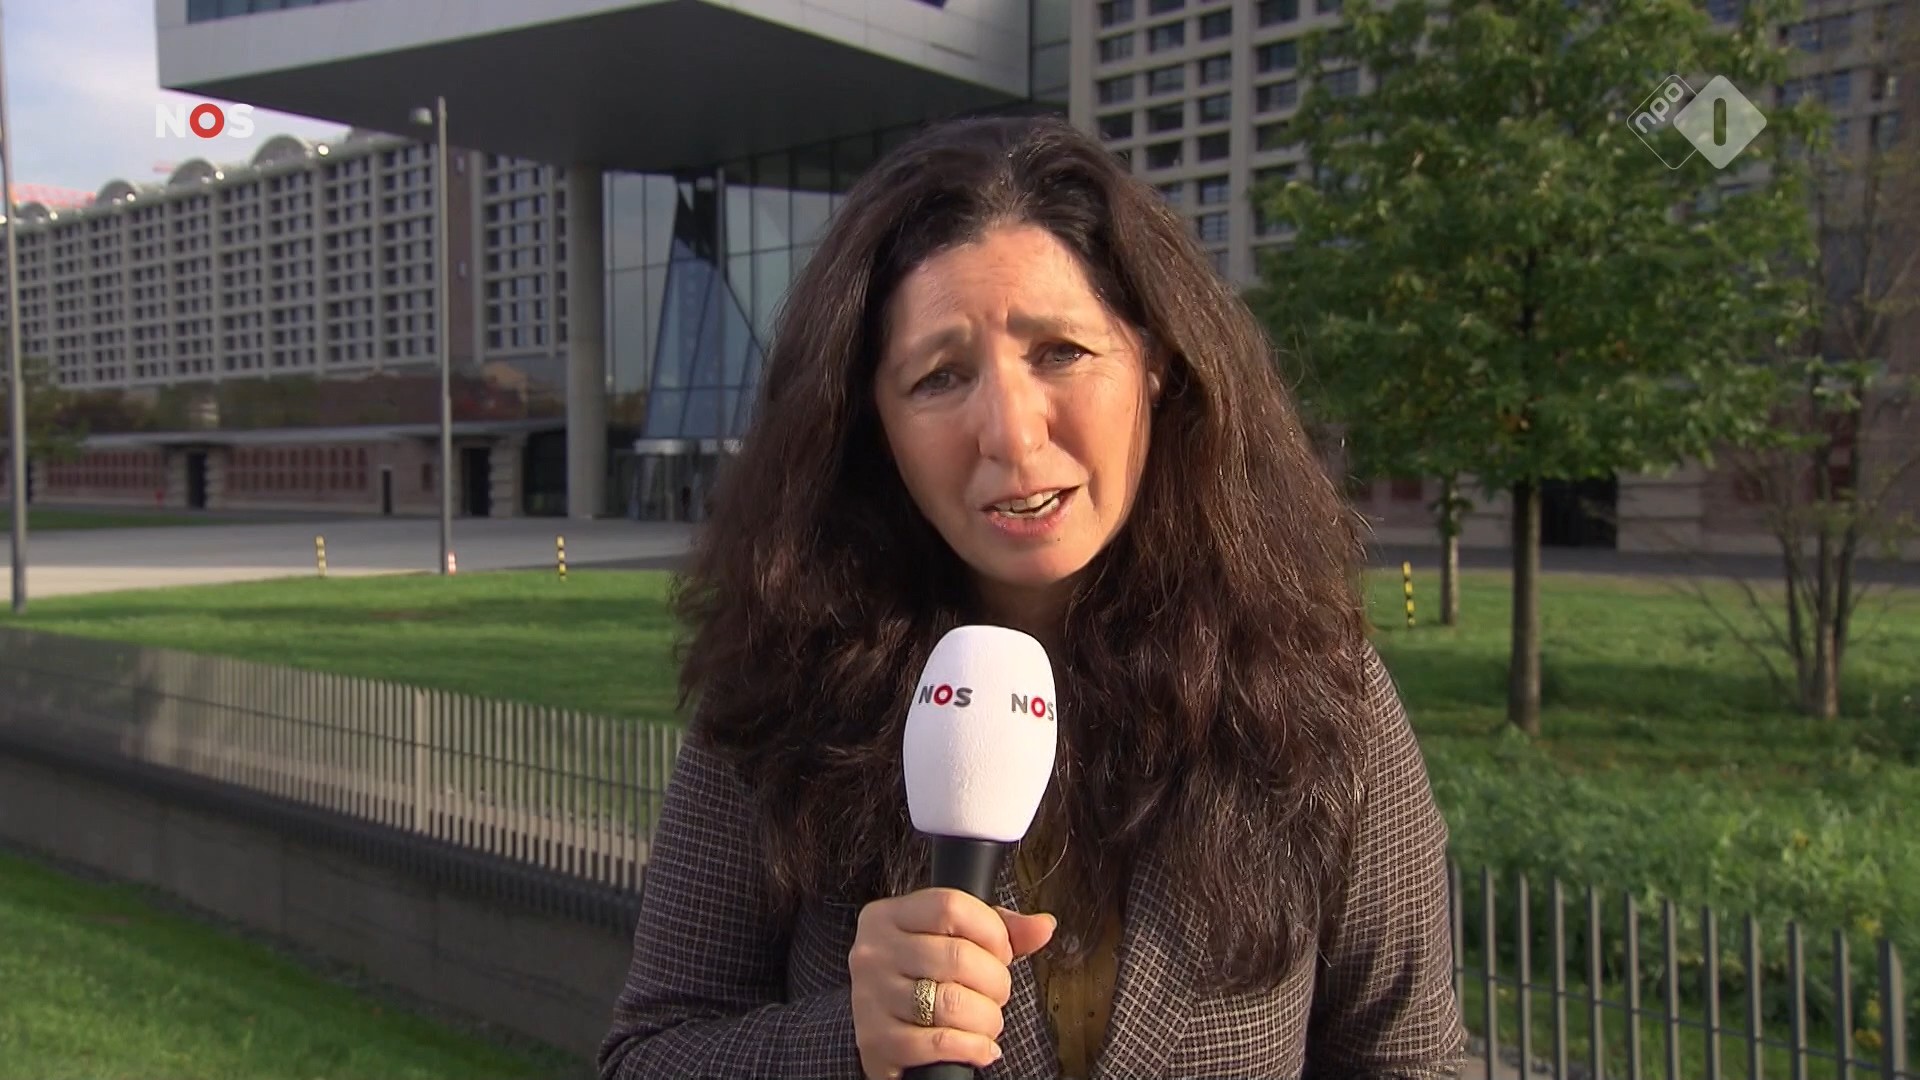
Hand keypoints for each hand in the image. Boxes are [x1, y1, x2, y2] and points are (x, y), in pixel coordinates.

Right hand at [849, 888, 1056, 1079]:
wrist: (876, 1032)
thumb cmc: (919, 979)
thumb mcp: (951, 942)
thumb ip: (998, 931)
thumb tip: (1043, 926)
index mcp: (889, 916)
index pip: (951, 906)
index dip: (991, 932)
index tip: (1001, 953)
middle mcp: (873, 952)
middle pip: (958, 957)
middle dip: (995, 982)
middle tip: (997, 993)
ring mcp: (870, 997)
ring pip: (951, 1003)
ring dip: (987, 1018)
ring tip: (988, 1022)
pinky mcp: (876, 1041)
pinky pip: (938, 1044)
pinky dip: (973, 1048)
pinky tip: (982, 1048)